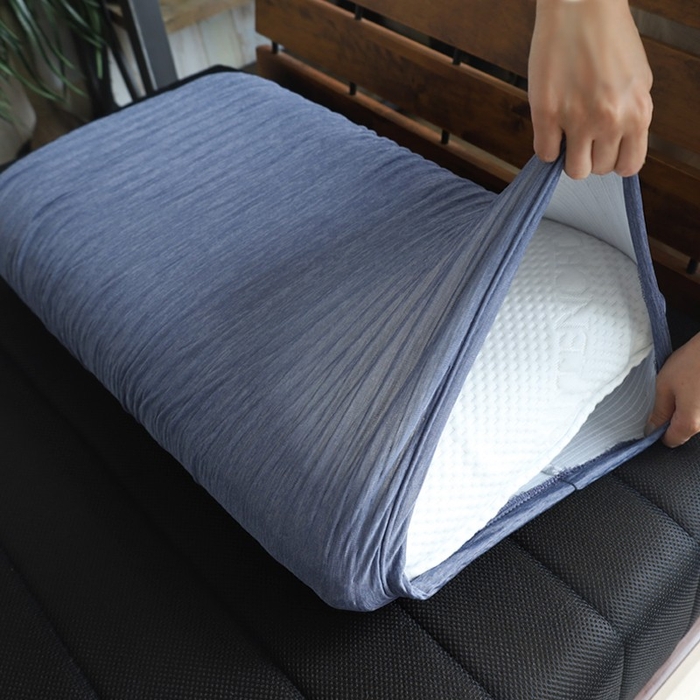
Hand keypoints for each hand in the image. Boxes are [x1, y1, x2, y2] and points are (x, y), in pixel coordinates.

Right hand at [528, 0, 652, 178]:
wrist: (582, 7)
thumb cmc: (609, 37)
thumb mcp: (637, 80)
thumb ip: (630, 115)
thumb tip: (617, 143)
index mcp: (637, 112)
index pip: (628, 165)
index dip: (613, 161)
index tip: (604, 151)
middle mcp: (610, 120)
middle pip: (598, 170)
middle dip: (589, 157)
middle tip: (582, 136)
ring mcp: (577, 119)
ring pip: (573, 169)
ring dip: (568, 157)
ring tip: (565, 135)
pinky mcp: (547, 114)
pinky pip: (545, 153)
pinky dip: (546, 146)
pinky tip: (550, 127)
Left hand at [647, 333, 699, 447]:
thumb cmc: (694, 361)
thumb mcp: (664, 385)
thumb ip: (658, 411)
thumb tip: (651, 429)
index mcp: (690, 423)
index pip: (670, 441)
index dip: (658, 431)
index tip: (653, 417)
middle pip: (684, 430)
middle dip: (673, 416)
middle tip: (670, 394)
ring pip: (695, 418)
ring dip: (688, 407)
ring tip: (685, 385)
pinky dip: (697, 399)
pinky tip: (695, 384)